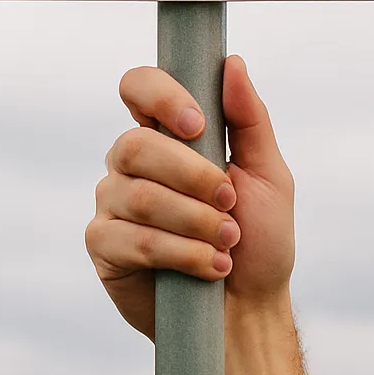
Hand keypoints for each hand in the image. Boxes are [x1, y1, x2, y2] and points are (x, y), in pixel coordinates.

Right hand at [85, 55, 294, 338]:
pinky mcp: (104, 246)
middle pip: (136, 145)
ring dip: (194, 221)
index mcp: (166, 135)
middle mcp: (131, 163)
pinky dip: (181, 253)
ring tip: (227, 241)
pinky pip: (132, 238)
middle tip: (230, 202)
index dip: (161, 97)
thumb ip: (249, 118)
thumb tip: (232, 63)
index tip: (198, 124)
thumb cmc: (259, 239)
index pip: (139, 87)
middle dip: (192, 176)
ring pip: (138, 195)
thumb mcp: (269, 175)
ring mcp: (112, 203)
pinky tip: (208, 267)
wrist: (249, 311)